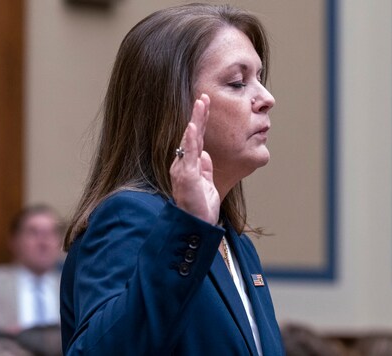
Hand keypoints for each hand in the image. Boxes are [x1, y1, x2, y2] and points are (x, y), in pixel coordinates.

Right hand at [170, 94, 219, 224]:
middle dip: (199, 115)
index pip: (196, 139)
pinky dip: (190, 140)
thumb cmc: (200, 209)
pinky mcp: (186, 177)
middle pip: (192, 135)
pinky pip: (188, 155)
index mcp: (190, 165)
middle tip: (204, 96)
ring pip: (190, 140)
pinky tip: (192, 126)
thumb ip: (206, 169)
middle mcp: (183, 164)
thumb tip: (206, 155)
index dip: (201, 122)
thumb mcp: (207, 184)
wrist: (196, 227)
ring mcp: (183, 169)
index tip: (205, 104)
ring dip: (196, 121)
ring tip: (200, 103)